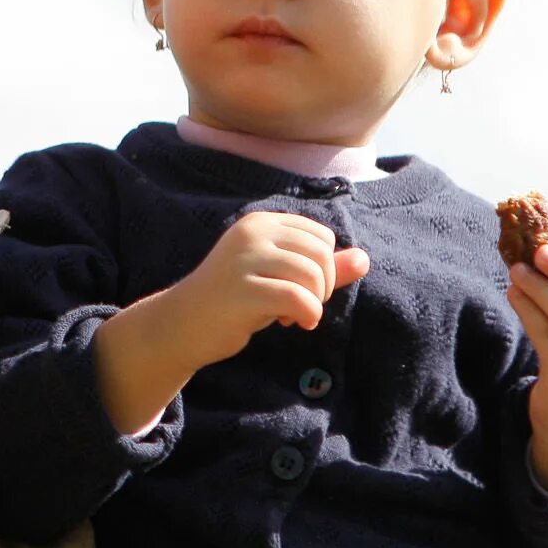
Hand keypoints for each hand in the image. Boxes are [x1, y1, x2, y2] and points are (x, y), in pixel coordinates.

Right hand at [177, 210, 369, 368]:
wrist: (182, 324)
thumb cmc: (233, 301)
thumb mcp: (278, 278)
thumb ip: (320, 268)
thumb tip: (365, 259)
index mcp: (260, 223)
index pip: (320, 235)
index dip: (323, 266)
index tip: (299, 288)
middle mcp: (252, 233)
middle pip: (321, 252)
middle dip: (322, 285)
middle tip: (301, 305)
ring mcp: (245, 259)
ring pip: (312, 274)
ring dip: (314, 302)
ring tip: (292, 316)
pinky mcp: (243, 289)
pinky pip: (298, 298)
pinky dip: (307, 314)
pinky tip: (291, 323)